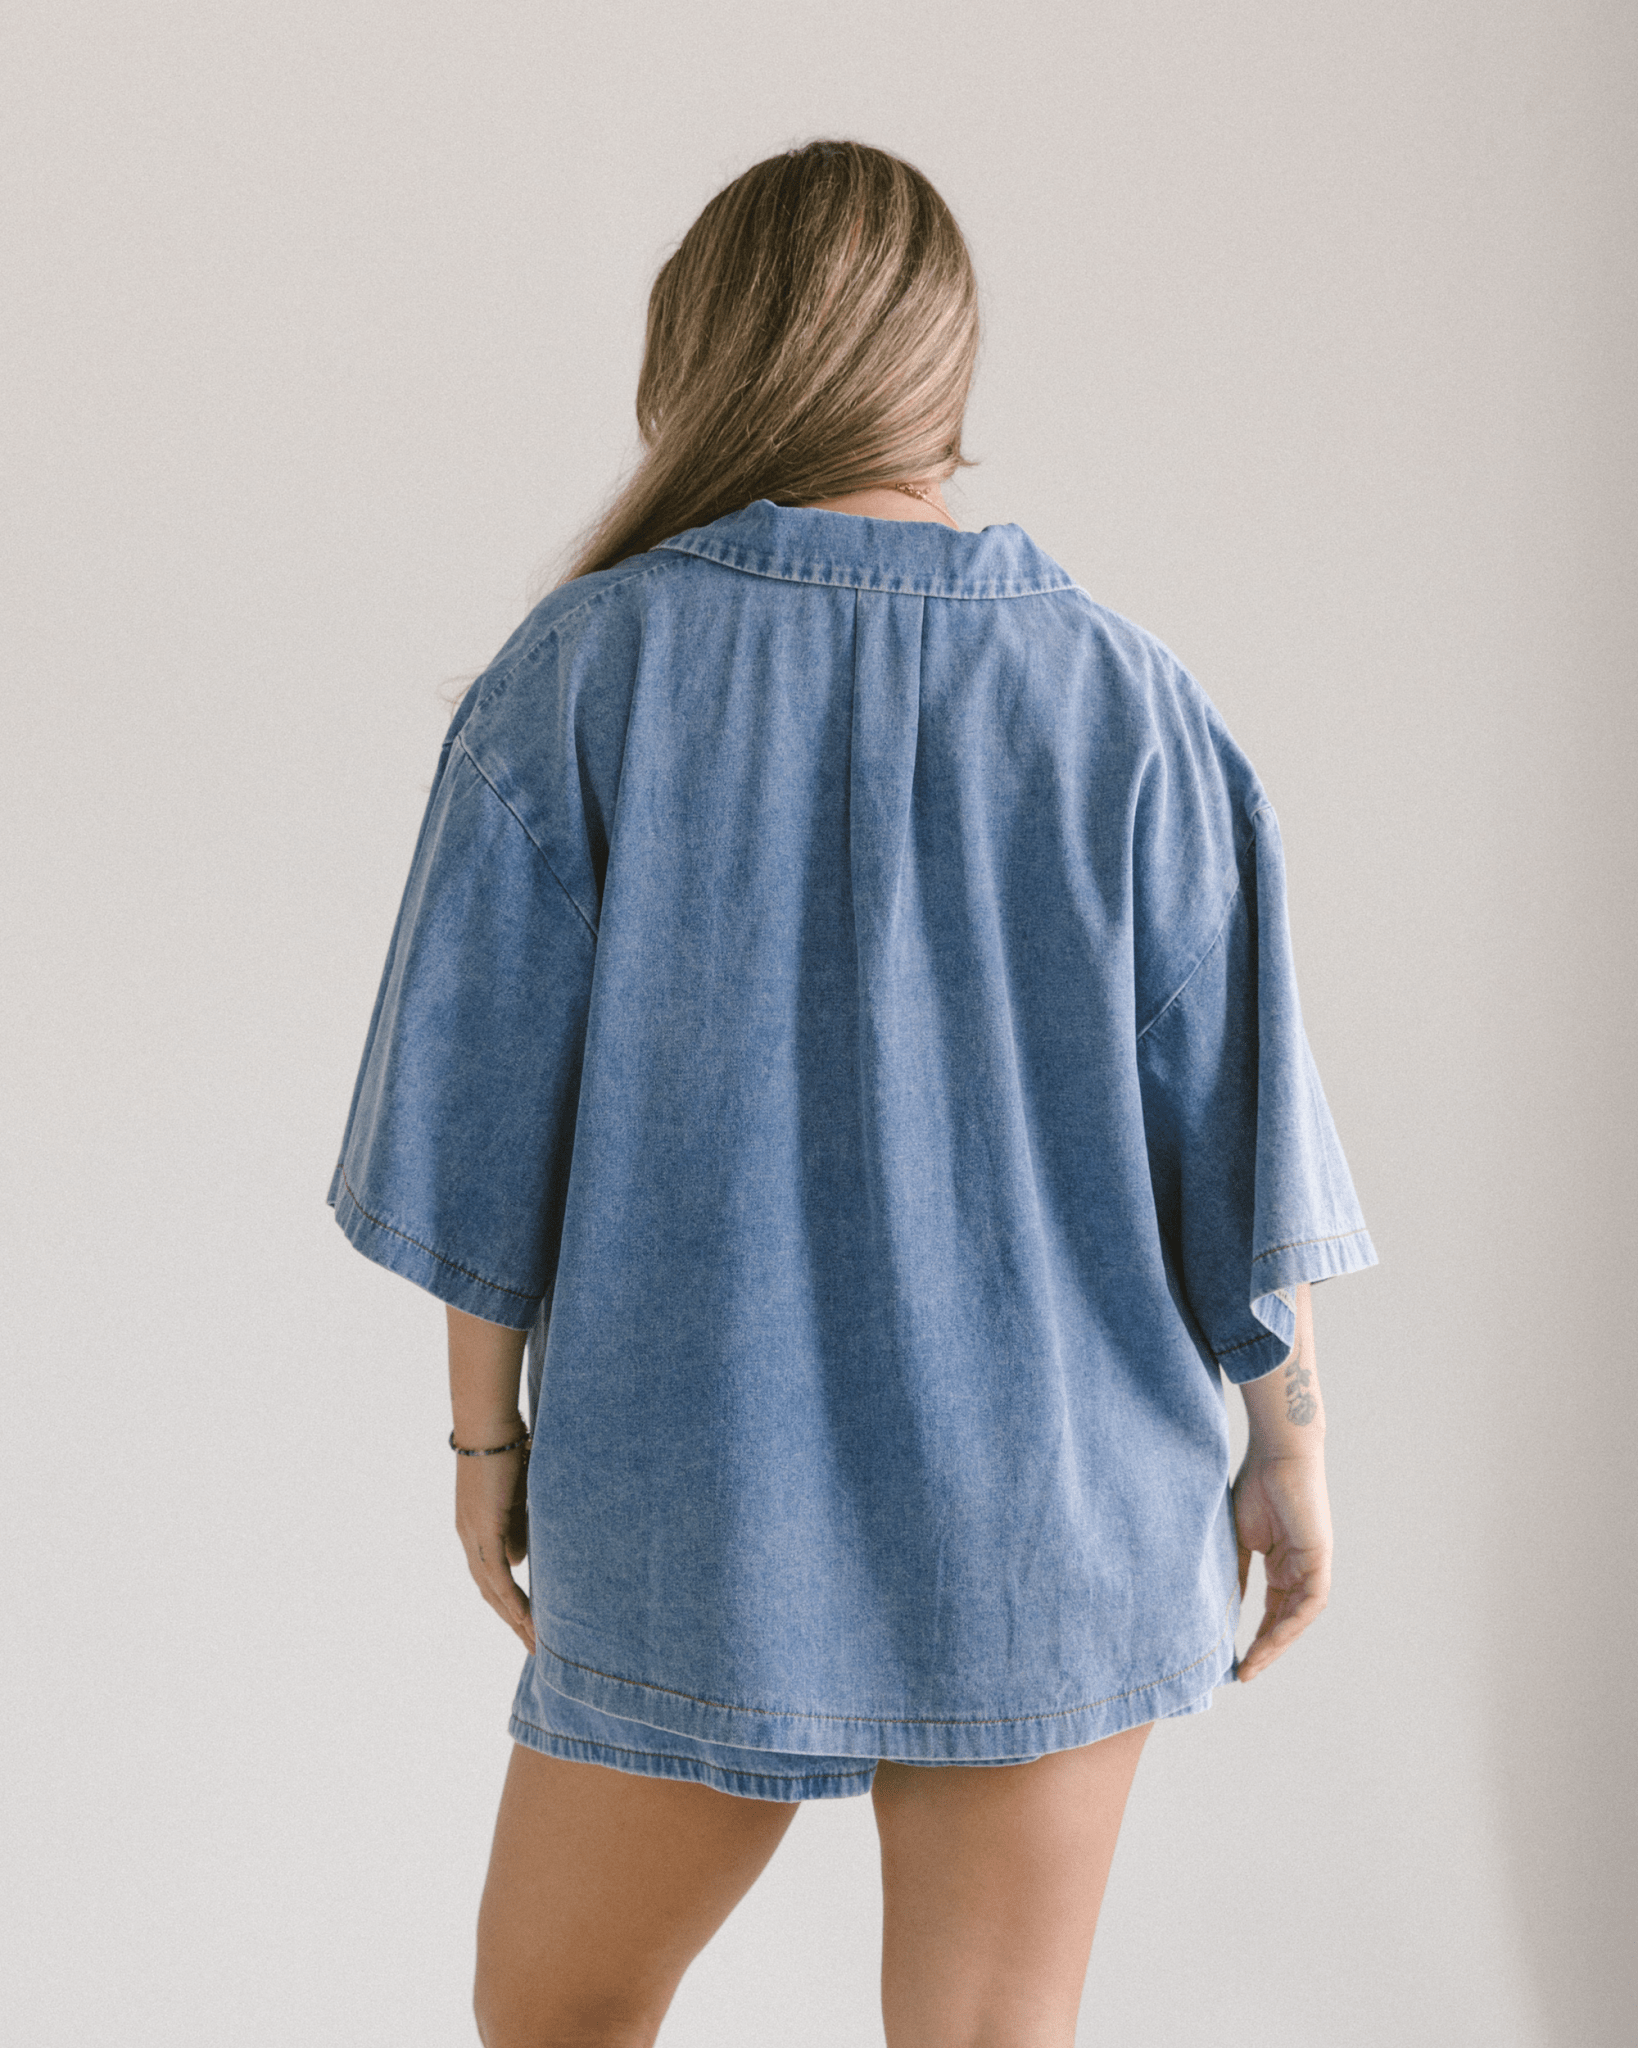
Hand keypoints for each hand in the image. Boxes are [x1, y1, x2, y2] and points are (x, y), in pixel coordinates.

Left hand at [453, 1420, 535, 1652]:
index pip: (490, 1577)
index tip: (527, 1624)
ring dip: (513, 1618)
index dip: (507, 1602)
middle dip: (511, 1621)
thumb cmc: (506, 1451)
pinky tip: (525, 1617)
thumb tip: (519, 1563)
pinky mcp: (483, 1529)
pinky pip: (496, 1574)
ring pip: (491, 1590)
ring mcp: (473, 1535)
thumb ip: (516, 1529)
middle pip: (488, 1592)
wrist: (489, 1426)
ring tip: (534, 1641)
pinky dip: (511, 1598)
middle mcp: (468, 1537)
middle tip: (534, 1647)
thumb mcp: (515, 1497)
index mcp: (475, 1529)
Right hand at [1232, 1450, 1331, 1682]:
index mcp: (1281, 1564)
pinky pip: (1310, 1602)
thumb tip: (1226, 1608)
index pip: (1271, 1611)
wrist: (1276, 1456)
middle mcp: (1299, 1569)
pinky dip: (1291, 1624)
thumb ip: (1237, 1573)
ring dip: (1277, 1643)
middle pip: (1285, 1620)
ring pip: (1298, 1618)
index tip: (1236, 1659)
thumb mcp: (1238, 1539)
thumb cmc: (1255, 1486)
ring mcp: (1311, 1566)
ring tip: (1254, 1663)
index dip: (1256, 1636)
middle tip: (1244, 1672)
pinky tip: (1271, 1639)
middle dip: (1266, 1649)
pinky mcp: (1319, 1560)